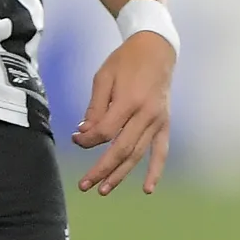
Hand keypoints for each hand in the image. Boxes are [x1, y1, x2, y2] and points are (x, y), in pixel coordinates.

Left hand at [74, 30, 173, 194]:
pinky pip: (161, 152)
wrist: (156, 49)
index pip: (105, 132)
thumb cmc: (125, 61)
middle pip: (121, 149)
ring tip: (103, 190)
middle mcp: (145, 114)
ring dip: (120, 174)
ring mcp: (157, 121)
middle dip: (101, 169)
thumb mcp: (103, 78)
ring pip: (138, 154)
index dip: (87, 141)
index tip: (75, 139)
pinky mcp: (164, 124)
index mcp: (129, 100)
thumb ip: (95, 108)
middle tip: (84, 184)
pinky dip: (155, 171)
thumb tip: (84, 134)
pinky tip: (147, 189)